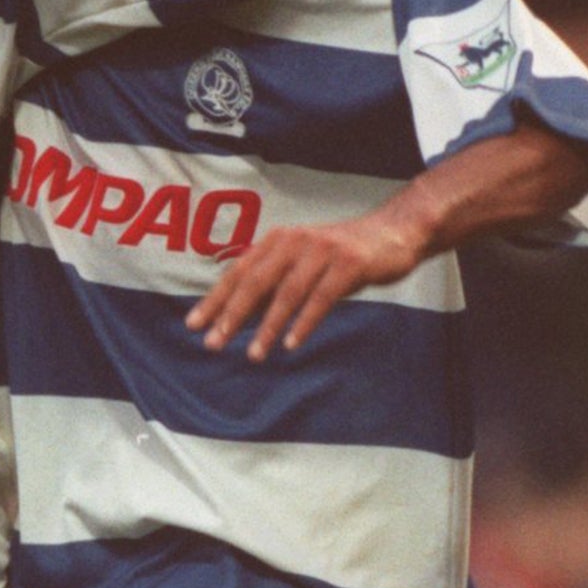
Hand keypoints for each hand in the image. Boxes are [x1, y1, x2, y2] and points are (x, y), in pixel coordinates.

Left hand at [184, 214, 424, 361]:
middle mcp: (294, 241)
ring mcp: (321, 252)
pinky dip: (304, 322)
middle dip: (231, 315)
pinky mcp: (348, 265)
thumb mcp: (303, 261)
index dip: (215, 299)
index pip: (238, 272)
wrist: (393, 232)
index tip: (193, 324)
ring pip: (286, 293)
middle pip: (255, 282)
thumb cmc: (341, 255)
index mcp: (278, 240)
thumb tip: (239, 313)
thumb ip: (275, 281)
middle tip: (213, 344)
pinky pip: (321, 298)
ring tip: (254, 355)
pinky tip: (290, 344)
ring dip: (267, 327)